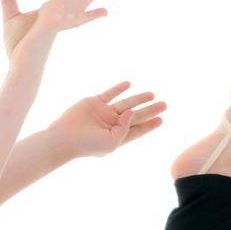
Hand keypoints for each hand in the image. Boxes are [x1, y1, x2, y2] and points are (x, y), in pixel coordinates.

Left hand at [0, 0, 111, 71]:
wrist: (20, 68)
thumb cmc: (17, 48)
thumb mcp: (10, 16)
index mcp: (51, 11)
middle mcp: (59, 15)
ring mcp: (58, 21)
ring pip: (80, 1)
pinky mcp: (52, 26)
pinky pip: (66, 12)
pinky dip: (85, 11)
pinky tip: (102, 9)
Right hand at [49, 82, 166, 157]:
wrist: (65, 138)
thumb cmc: (88, 145)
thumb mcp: (112, 142)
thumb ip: (125, 128)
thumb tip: (132, 112)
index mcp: (117, 137)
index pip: (137, 130)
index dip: (150, 125)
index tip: (162, 120)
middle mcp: (112, 124)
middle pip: (135, 116)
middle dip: (150, 110)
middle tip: (165, 105)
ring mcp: (104, 113)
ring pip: (125, 103)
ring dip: (139, 98)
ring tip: (152, 94)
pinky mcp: (94, 103)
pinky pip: (110, 94)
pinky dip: (119, 89)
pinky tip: (129, 84)